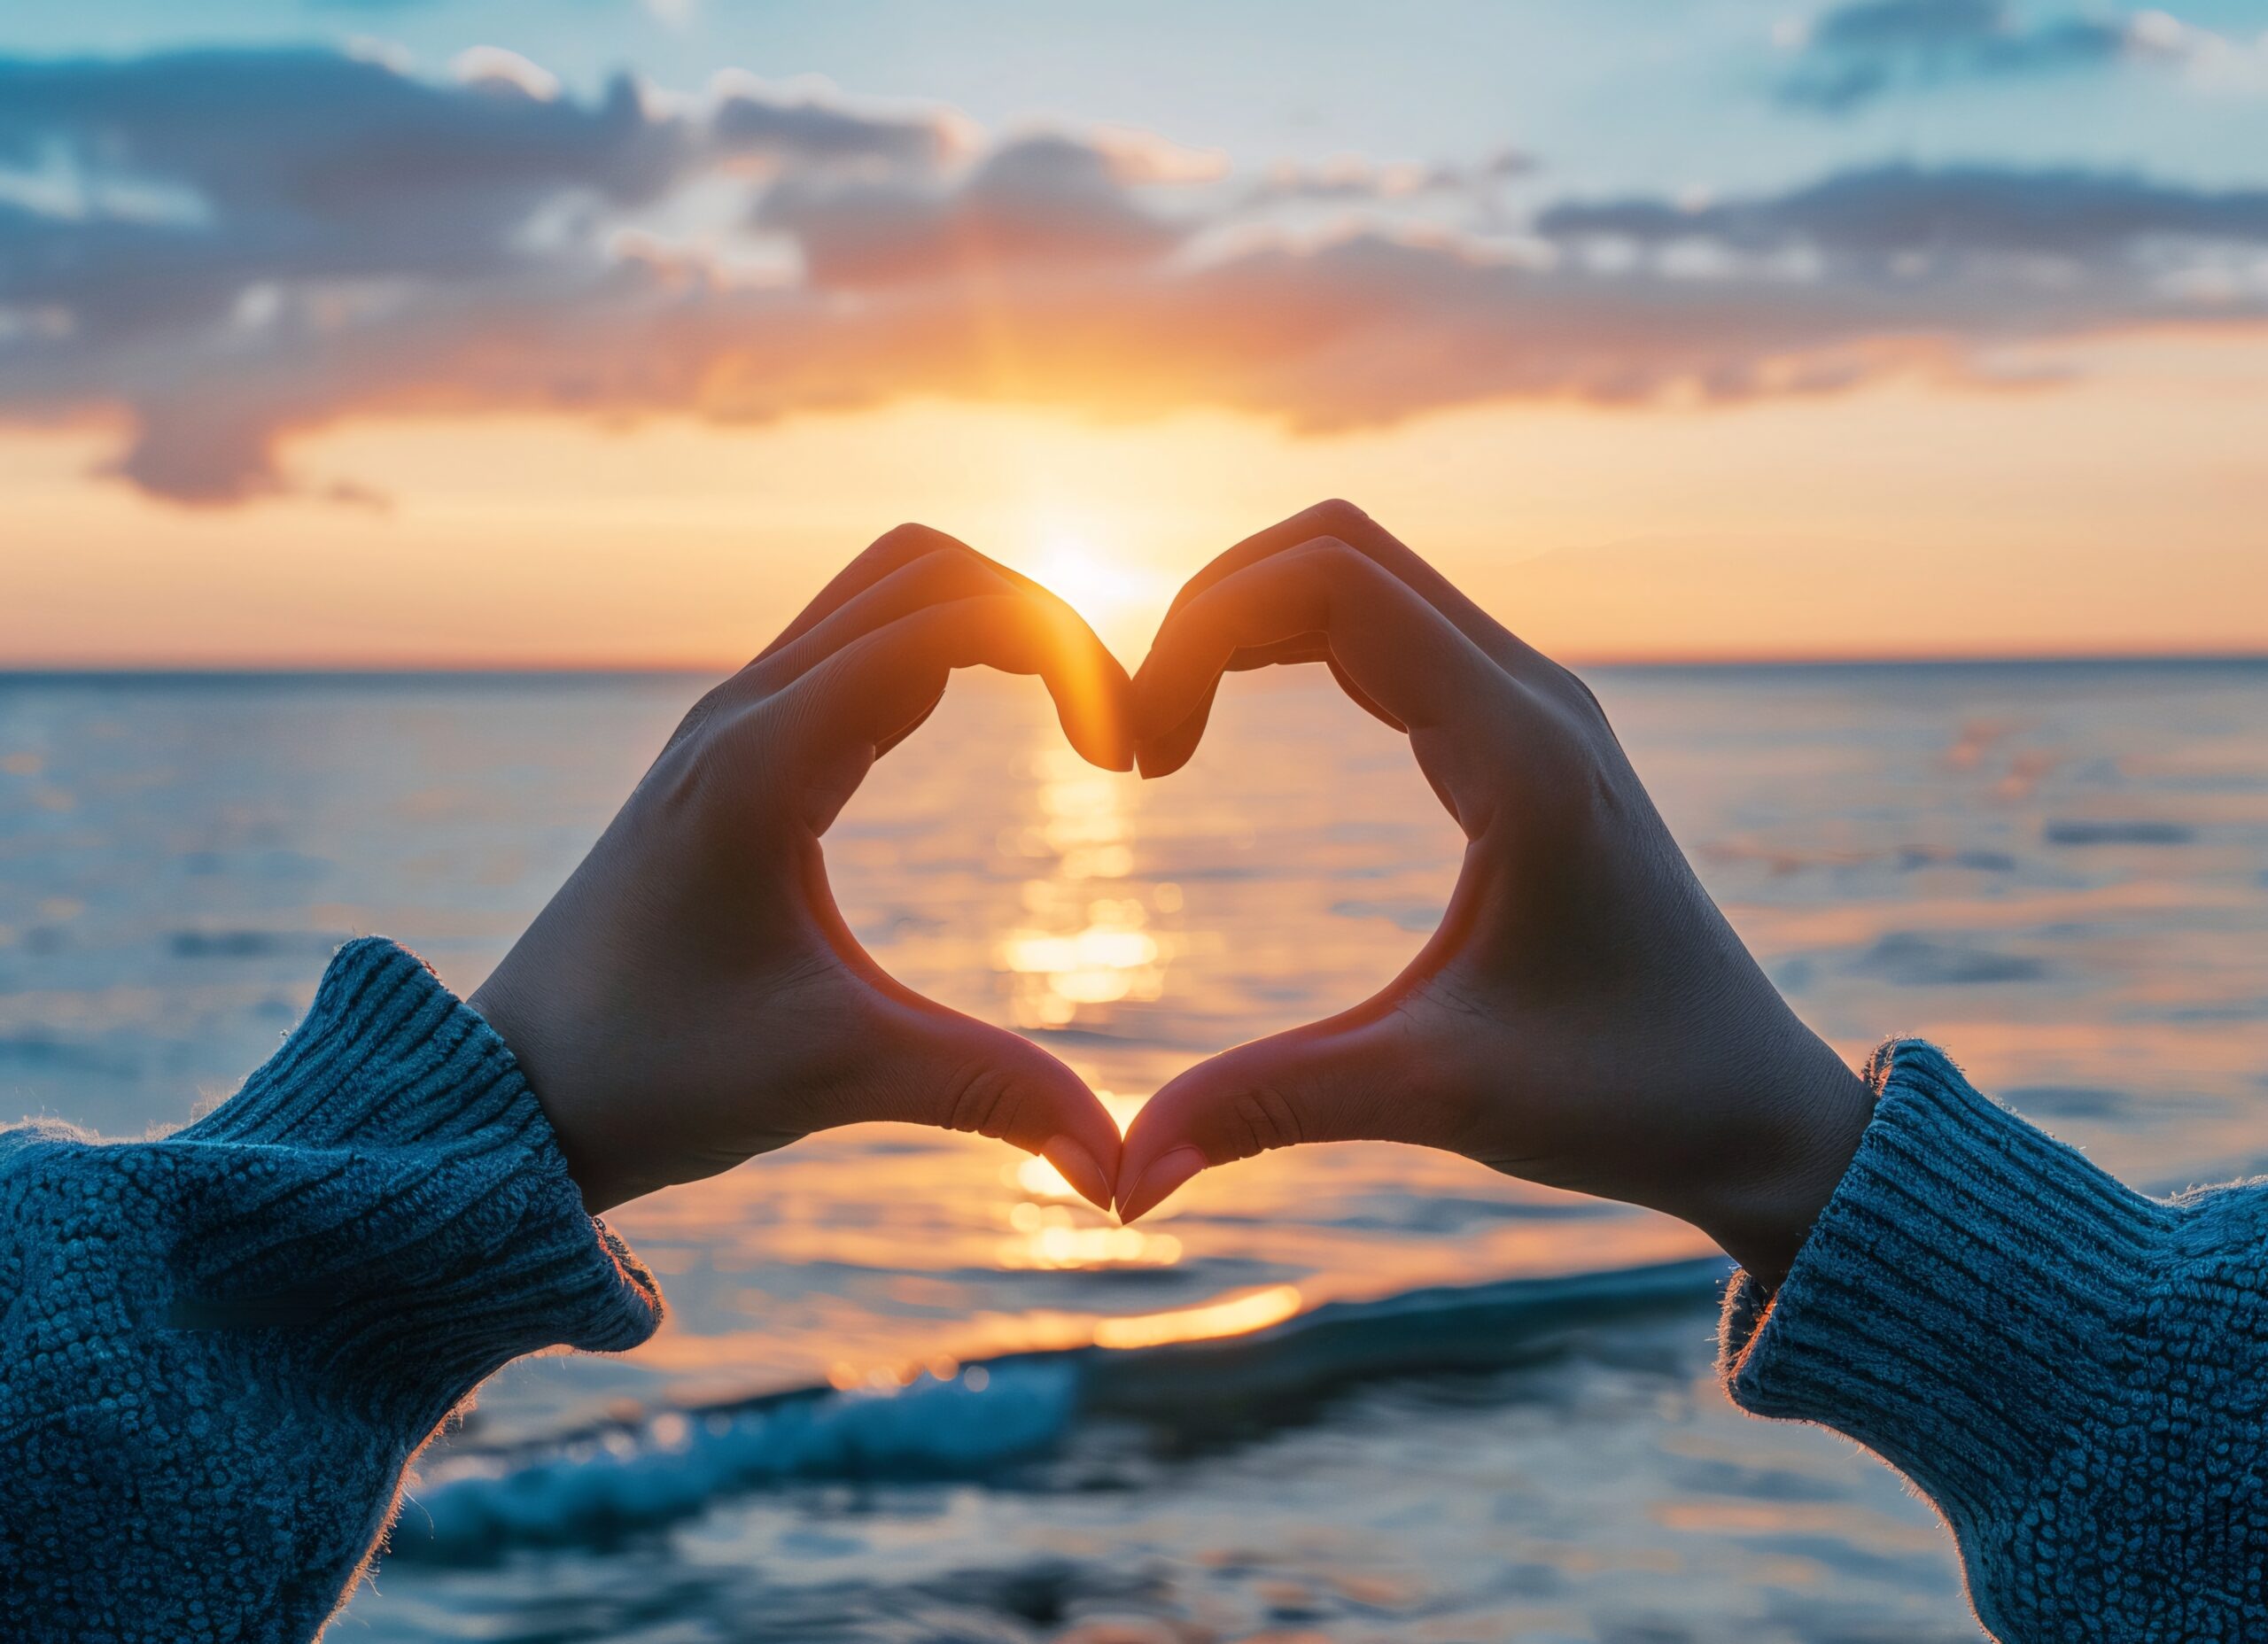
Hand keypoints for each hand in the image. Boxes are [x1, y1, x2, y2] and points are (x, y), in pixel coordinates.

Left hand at [471, 525, 1130, 1214]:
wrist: (509, 1095)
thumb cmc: (648, 1077)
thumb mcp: (831, 1075)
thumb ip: (987, 1095)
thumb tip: (1120, 1171)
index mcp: (765, 755)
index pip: (947, 617)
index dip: (1065, 653)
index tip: (1123, 759)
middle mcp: (742, 711)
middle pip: (921, 570)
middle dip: (1036, 615)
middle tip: (1111, 719)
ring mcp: (730, 726)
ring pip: (880, 596)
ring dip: (984, 624)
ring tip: (1067, 715)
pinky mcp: (728, 760)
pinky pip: (848, 649)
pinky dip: (934, 654)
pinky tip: (976, 726)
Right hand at [1115, 501, 1872, 1284]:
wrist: (1758, 1108)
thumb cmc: (1630, 1094)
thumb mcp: (1442, 1095)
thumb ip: (1275, 1108)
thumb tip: (1124, 1179)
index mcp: (1519, 748)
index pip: (1332, 581)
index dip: (1202, 630)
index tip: (1139, 760)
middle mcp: (1532, 695)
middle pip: (1336, 548)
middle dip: (1209, 611)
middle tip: (1140, 741)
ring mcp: (1534, 707)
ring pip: (1361, 580)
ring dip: (1246, 626)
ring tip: (1169, 742)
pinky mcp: (1525, 739)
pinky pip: (1388, 633)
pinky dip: (1292, 650)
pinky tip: (1234, 732)